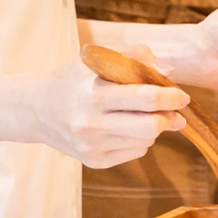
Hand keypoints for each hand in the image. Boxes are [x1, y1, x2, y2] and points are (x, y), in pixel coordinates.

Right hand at [28, 57, 188, 167]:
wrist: (36, 109)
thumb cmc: (72, 78)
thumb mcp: (97, 57)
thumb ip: (135, 55)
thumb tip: (168, 71)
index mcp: (93, 92)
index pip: (144, 97)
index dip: (170, 96)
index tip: (181, 94)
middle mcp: (90, 123)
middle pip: (149, 126)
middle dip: (170, 117)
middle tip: (177, 109)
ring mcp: (91, 146)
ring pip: (145, 141)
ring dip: (155, 127)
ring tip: (149, 115)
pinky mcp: (94, 162)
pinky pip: (134, 152)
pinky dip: (140, 139)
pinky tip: (128, 127)